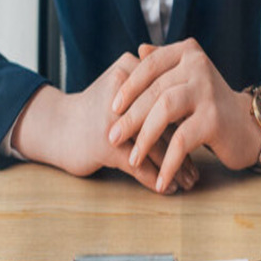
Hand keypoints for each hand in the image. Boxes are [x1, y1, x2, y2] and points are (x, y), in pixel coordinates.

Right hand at [10, 52, 197, 192]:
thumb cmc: (97, 108)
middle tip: (201, 166)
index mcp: (129, 72)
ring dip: (175, 169)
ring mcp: (114, 122)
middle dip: (185, 148)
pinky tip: (166, 188)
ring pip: (156, 147)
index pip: (168, 97)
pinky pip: (140, 166)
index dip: (188, 119)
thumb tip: (193, 97)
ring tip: (189, 182)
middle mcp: (123, 96)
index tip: (203, 134)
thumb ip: (151, 85)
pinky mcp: (106, 146)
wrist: (57, 126)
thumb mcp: (122, 86)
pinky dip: (156, 179)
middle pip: (165, 123)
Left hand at [107, 38, 260, 191]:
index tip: (111, 108)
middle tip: (113, 136)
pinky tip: (160, 179)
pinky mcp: (214, 119)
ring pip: (164, 111)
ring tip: (132, 158)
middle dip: (130, 117)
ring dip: (144, 138)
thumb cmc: (211, 105)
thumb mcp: (189, 80)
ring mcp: (208, 91)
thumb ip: (165, 65)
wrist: (249, 127)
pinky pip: (181, 141)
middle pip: (154, 91)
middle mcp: (199, 66)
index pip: (150, 65)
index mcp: (189, 53)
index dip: (129, 87)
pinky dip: (168, 162)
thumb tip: (139, 49)